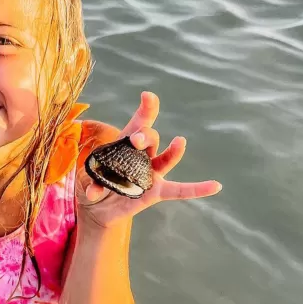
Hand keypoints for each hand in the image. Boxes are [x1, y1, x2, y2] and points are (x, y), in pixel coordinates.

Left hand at [76, 91, 221, 227]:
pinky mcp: (156, 192)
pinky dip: (197, 189)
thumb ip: (91, 182)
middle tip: (136, 139)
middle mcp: (142, 155)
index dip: (146, 109)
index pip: (138, 123)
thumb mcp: (86, 179)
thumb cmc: (93, 184)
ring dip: (172, 152)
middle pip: (149, 139)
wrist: (97, 207)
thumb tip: (92, 191)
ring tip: (180, 142)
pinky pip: (179, 190)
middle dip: (145, 136)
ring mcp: (151, 173)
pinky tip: (215, 185)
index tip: (148, 96)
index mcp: (125, 143)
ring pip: (165, 159)